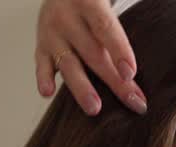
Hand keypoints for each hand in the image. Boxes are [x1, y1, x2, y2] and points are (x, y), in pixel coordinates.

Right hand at [36, 0, 147, 114]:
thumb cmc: (91, 8)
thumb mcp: (104, 9)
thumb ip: (115, 34)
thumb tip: (133, 73)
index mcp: (89, 3)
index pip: (105, 29)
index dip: (119, 51)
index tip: (130, 74)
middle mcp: (67, 17)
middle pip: (92, 52)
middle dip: (113, 80)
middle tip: (130, 101)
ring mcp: (52, 33)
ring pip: (68, 63)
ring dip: (81, 87)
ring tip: (94, 108)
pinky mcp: (41, 46)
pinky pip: (41, 64)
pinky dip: (44, 79)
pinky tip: (48, 93)